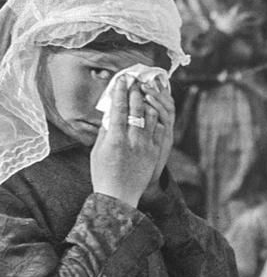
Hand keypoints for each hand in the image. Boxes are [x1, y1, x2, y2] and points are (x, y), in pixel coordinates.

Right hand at [90, 75, 169, 208]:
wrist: (119, 196)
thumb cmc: (103, 174)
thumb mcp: (97, 151)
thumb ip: (105, 131)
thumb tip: (110, 113)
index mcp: (115, 140)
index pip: (119, 109)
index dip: (121, 92)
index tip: (122, 80)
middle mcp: (132, 141)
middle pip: (137, 109)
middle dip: (136, 92)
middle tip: (135, 81)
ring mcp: (146, 146)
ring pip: (151, 117)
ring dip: (148, 102)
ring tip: (145, 93)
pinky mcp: (156, 152)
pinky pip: (159, 129)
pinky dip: (155, 118)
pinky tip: (153, 111)